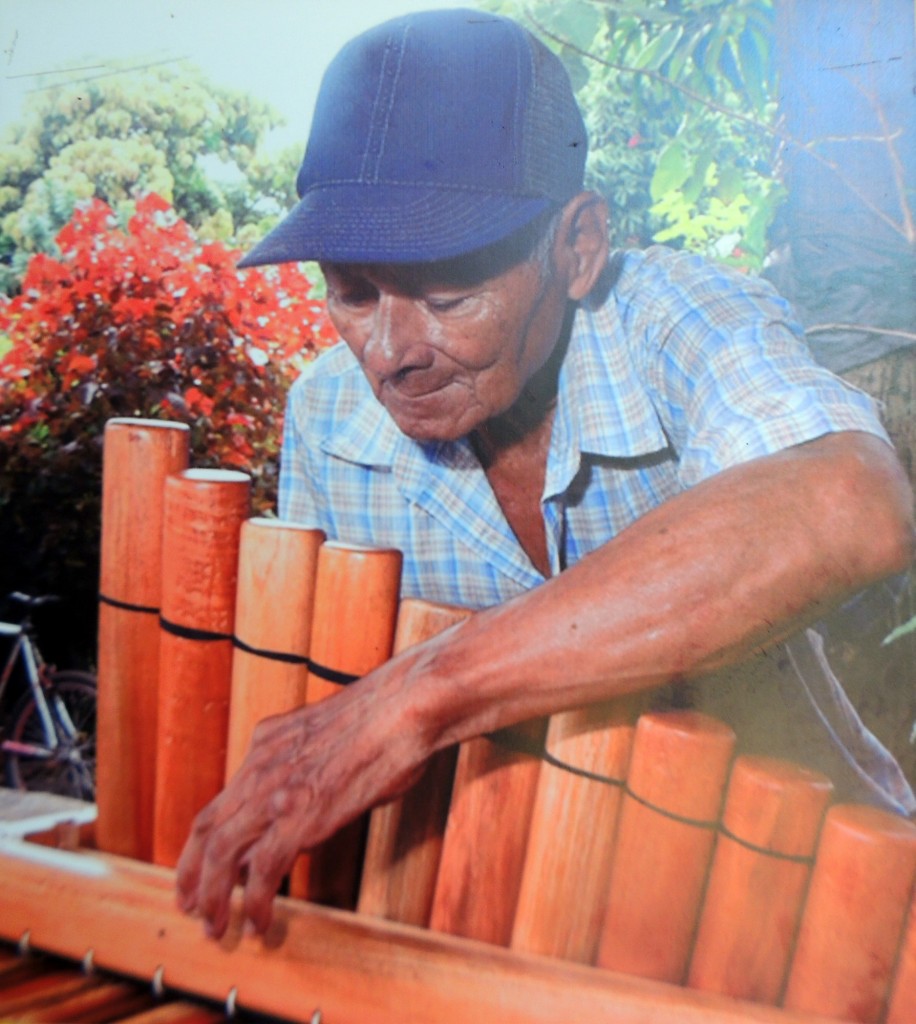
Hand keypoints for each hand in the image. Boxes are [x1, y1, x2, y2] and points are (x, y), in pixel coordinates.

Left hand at [175, 676, 424, 938]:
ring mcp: (278, 791)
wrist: (405, 704)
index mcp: (266, 742)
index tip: (198, 868)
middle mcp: (261, 765)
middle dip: (192, 875)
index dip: (202, 842)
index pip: (220, 801)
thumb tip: (306, 800)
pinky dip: (255, 902)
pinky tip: (259, 922)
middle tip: (190, 906)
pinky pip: (264, 870)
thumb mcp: (326, 735)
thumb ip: (305, 765)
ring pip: (222, 853)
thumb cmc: (386, 715)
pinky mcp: (301, 815)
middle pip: (207, 829)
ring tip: (216, 927)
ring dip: (213, 897)